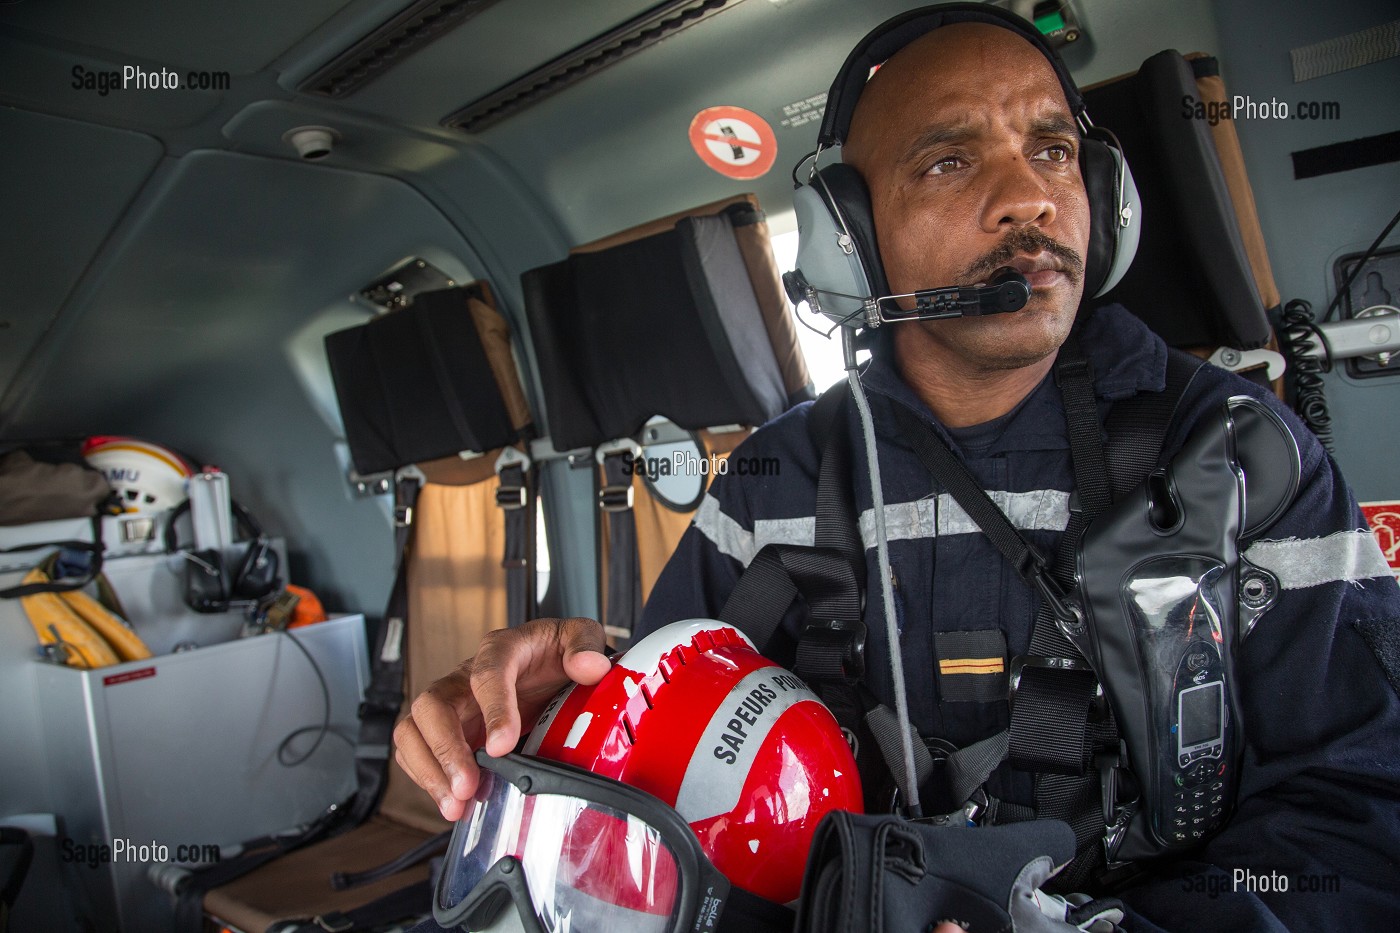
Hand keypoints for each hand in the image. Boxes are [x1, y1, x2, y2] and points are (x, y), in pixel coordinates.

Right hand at [392, 617, 610, 820]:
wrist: (549, 667)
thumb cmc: (557, 652)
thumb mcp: (580, 636)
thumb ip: (586, 644)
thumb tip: (589, 667)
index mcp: (501, 650)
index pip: (486, 674)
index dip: (492, 710)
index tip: (502, 746)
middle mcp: (465, 676)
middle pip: (432, 705)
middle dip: (445, 749)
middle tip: (467, 786)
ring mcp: (453, 705)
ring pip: (414, 731)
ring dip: (430, 770)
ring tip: (456, 805)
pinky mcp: (448, 732)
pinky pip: (418, 752)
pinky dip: (429, 780)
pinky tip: (455, 804)